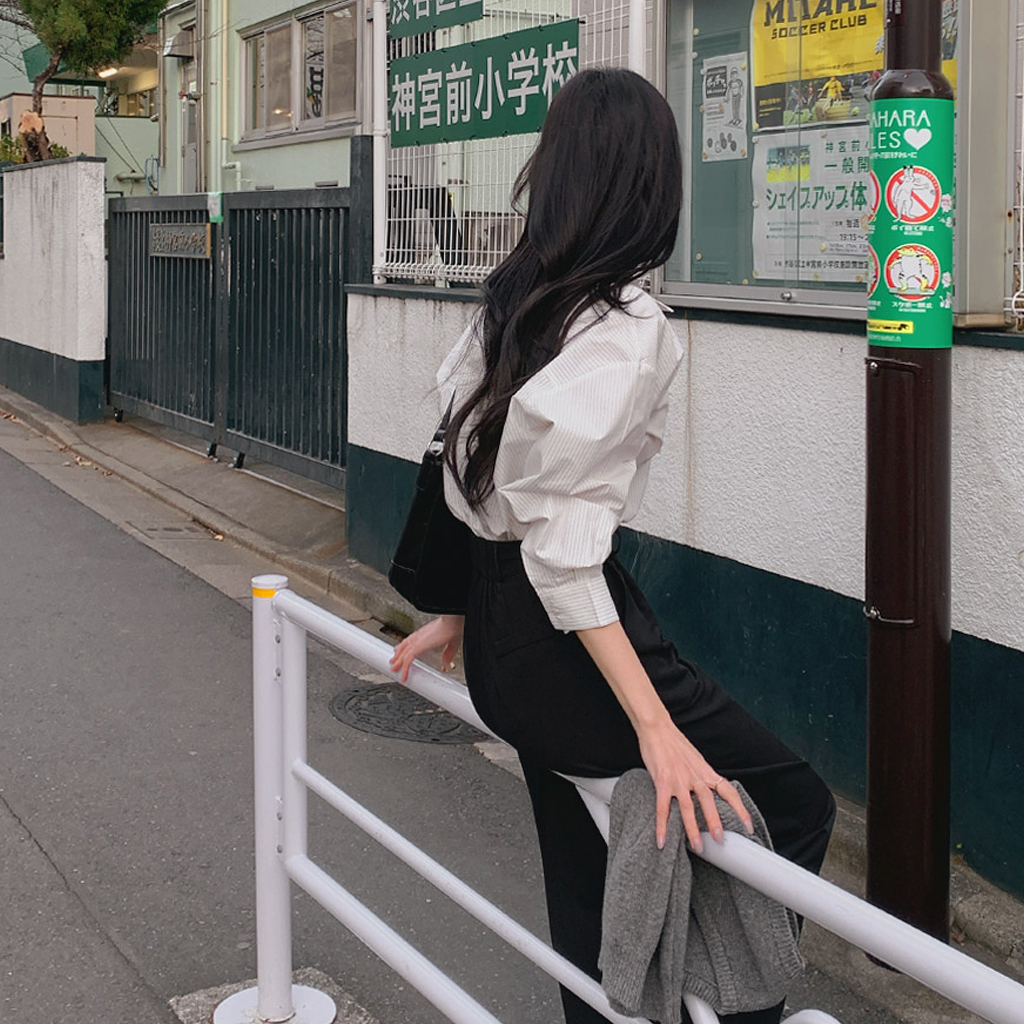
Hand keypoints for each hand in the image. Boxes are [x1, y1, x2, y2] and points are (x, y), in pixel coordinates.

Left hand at [388, 615, 464, 682]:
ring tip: (394, 669)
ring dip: (398, 662)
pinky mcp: (417, 647)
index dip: (405, 647)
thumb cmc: (453, 627)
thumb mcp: (452, 642)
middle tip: (393, 661)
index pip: (411, 640)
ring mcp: (417, 641)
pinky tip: (404, 677)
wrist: (453, 621)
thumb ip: (448, 652)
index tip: (402, 652)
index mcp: (426, 634)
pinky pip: (407, 660)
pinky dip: (404, 670)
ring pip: (403, 654)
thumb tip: (446, 661)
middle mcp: (419, 636)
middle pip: (404, 646)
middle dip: (398, 655)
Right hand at [637, 716, 753, 852]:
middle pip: (710, 801)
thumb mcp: (694, 759)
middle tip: (721, 841)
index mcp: (705, 771)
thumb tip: (707, 792)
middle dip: (716, 822)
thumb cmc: (674, 743)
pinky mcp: (662, 781)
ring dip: (693, 828)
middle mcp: (695, 776)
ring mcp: (678, 779)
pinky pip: (663, 807)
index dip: (740, 809)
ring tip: (697, 846)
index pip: (728, 791)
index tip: (749, 826)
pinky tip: (662, 840)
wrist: (657, 727)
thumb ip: (701, 776)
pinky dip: (662, 825)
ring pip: (688, 807)